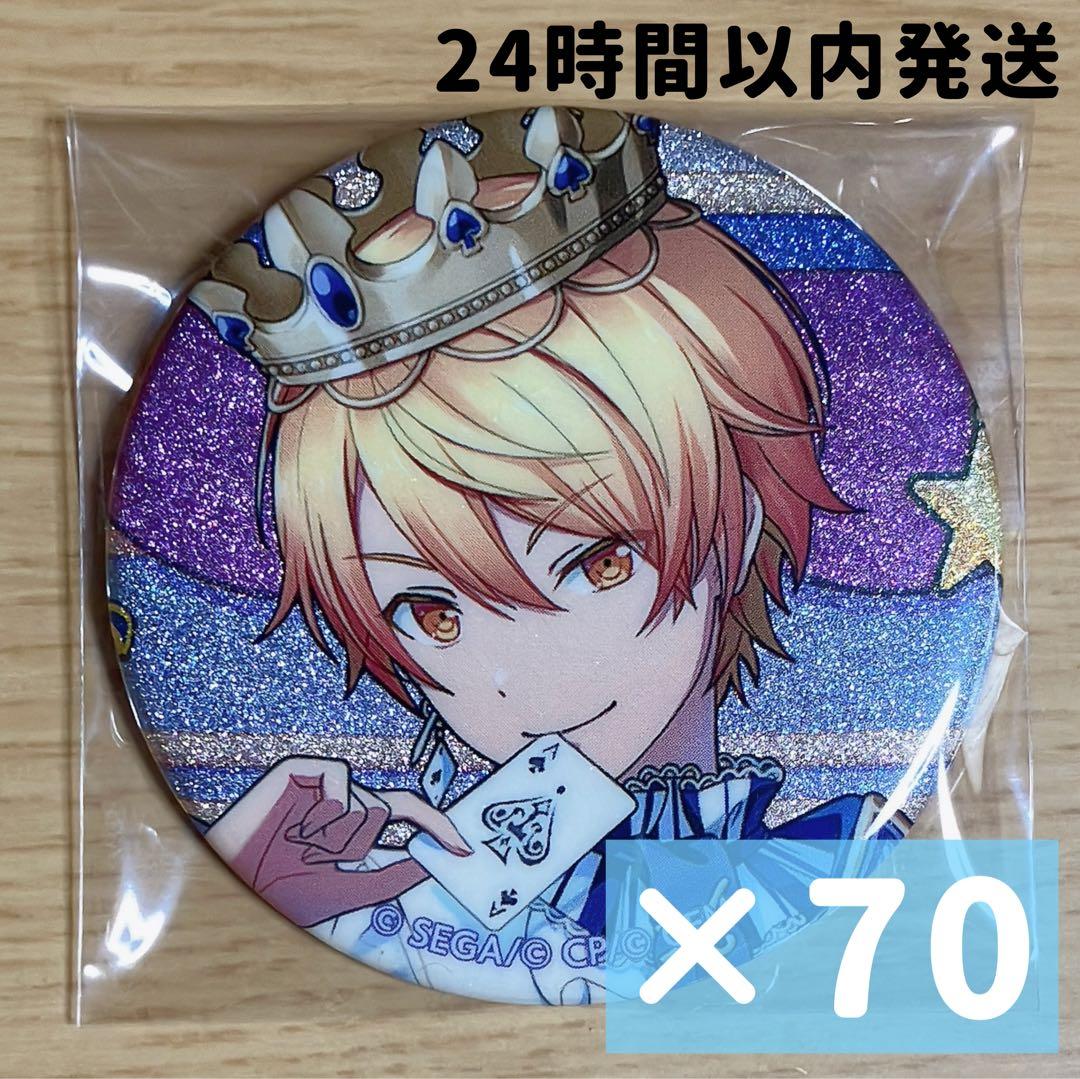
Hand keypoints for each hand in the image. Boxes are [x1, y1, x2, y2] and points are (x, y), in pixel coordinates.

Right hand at [205, 755, 469, 926]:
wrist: (235, 882)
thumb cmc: (284, 888)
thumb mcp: (350, 888)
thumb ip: (393, 876)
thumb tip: (435, 862)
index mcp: (355, 820)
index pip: (408, 813)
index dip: (437, 826)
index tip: (464, 848)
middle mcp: (345, 795)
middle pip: (385, 810)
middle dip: (354, 844)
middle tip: (312, 858)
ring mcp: (324, 780)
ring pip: (364, 802)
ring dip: (334, 837)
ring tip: (298, 844)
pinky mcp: (303, 768)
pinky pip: (340, 784)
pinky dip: (322, 815)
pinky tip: (294, 828)